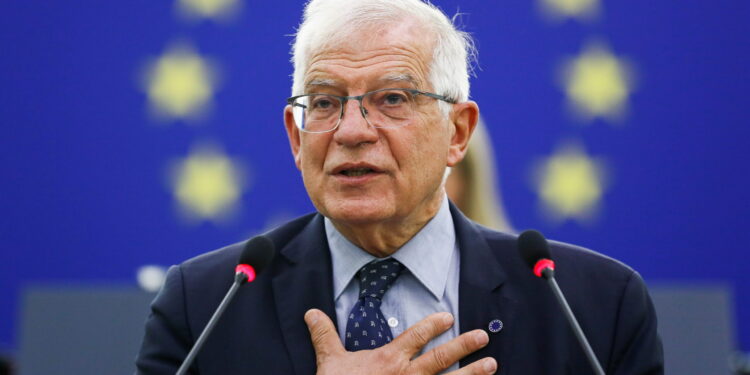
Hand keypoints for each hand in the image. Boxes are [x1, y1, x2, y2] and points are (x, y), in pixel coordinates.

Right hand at [304, 309, 497, 374]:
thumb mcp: (330, 362)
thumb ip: (325, 336)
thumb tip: (312, 312)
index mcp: (389, 360)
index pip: (416, 337)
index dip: (432, 325)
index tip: (447, 317)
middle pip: (441, 358)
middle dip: (464, 346)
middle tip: (482, 337)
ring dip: (472, 374)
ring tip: (492, 365)